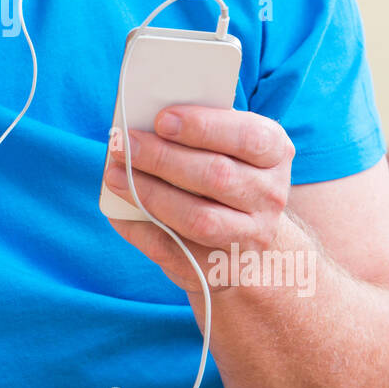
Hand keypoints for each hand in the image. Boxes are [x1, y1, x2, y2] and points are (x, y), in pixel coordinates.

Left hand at [102, 105, 295, 294]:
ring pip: (198, 217)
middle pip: (216, 176)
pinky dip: (140, 229)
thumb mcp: (226, 146)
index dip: (203, 127)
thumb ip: (196, 132)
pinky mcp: (221, 268)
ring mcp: (250, 237)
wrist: (248, 243)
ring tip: (114, 175)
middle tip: (123, 144)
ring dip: (149, 193)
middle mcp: (269, 196)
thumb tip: (142, 119)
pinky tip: (118, 212)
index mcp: (274, 154)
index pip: (248, 138)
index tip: (161, 120)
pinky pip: (174, 249)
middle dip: (162, 158)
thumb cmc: (226, 176)